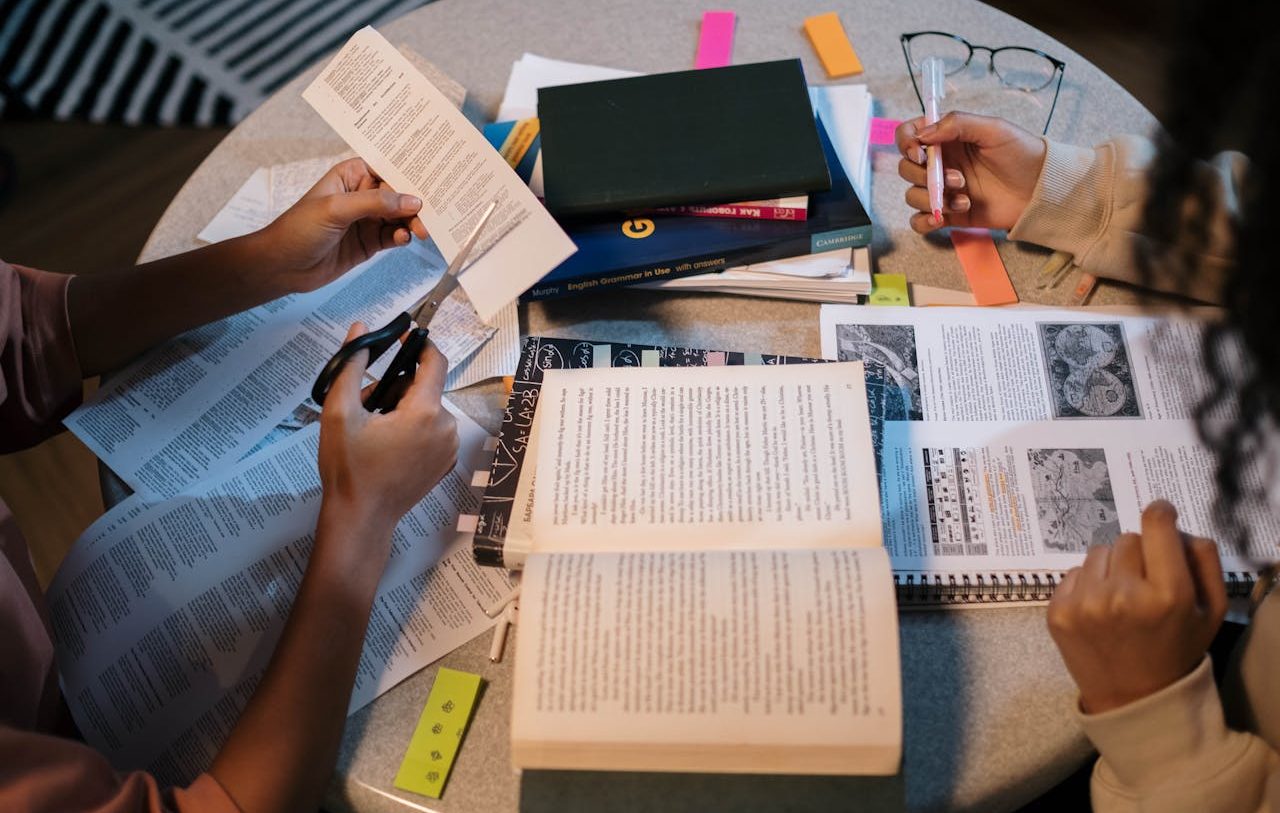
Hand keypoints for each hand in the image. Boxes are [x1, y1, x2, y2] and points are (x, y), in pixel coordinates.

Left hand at [259, 158, 429, 292]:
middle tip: (428, 213)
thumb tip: (411, 200)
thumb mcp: (337, 209)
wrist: (282, 266)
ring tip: (420, 231)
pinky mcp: (369, 242)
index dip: (408, 173)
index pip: (387, 169)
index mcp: (351, 176)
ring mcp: (366, 220)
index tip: (431, 178)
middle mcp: (361, 195)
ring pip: (400, 217)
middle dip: (415, 202)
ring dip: (412, 222)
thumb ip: (376, 203)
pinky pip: (393, 236)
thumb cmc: (298, 229)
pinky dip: (402, 237)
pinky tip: (402, 239)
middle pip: (399, 195)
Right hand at [317, 323, 458, 550]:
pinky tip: (387, 445)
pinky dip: (413, 429)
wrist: (361, 518)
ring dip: (402, 409)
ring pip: (427, 409)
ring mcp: (449, 447)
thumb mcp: (339, 412)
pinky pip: (432, 430)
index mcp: (424, 412)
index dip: (419, 344)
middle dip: (394, 388)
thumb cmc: (349, 468)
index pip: (435, 362)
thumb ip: (350, 365)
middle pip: (423, 388)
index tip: (402, 336)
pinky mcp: (446, 462)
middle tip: (364, 404)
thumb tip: (360, 330)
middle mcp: (446, 427)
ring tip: (372, 429)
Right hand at [896, 112, 1045, 233]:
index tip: (920, 154)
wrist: (1041, 190)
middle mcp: (940, 163)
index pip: (909, 136)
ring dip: (932, 199)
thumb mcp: (993, 129)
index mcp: (946, 139)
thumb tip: (923, 134)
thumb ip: (957, 124)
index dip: (906, 144)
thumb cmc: (1022, 153)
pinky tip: (942, 218)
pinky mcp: (949, 214)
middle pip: (906, 169)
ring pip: (912, 196)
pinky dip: (924, 221)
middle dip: (925, 176)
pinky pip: (919, 221)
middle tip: (958, 179)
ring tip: (964, 199)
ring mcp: (943, 190)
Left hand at [1047, 500, 1227, 714]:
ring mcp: (1085, 604)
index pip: (1155, 527)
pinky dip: (1087, 584)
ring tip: (1121, 599)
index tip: (1160, 515)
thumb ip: (1203, 561)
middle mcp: (1122, 595)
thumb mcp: (1210, 611)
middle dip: (1138, 553)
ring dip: (1110, 568)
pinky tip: (1099, 610)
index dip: (1160, 514)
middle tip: (1144, 581)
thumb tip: (1174, 525)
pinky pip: (1074, 572)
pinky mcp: (1058, 612)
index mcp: (1167, 594)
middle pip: (1127, 539)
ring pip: (1097, 552)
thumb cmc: (1176, 649)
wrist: (1134, 699)